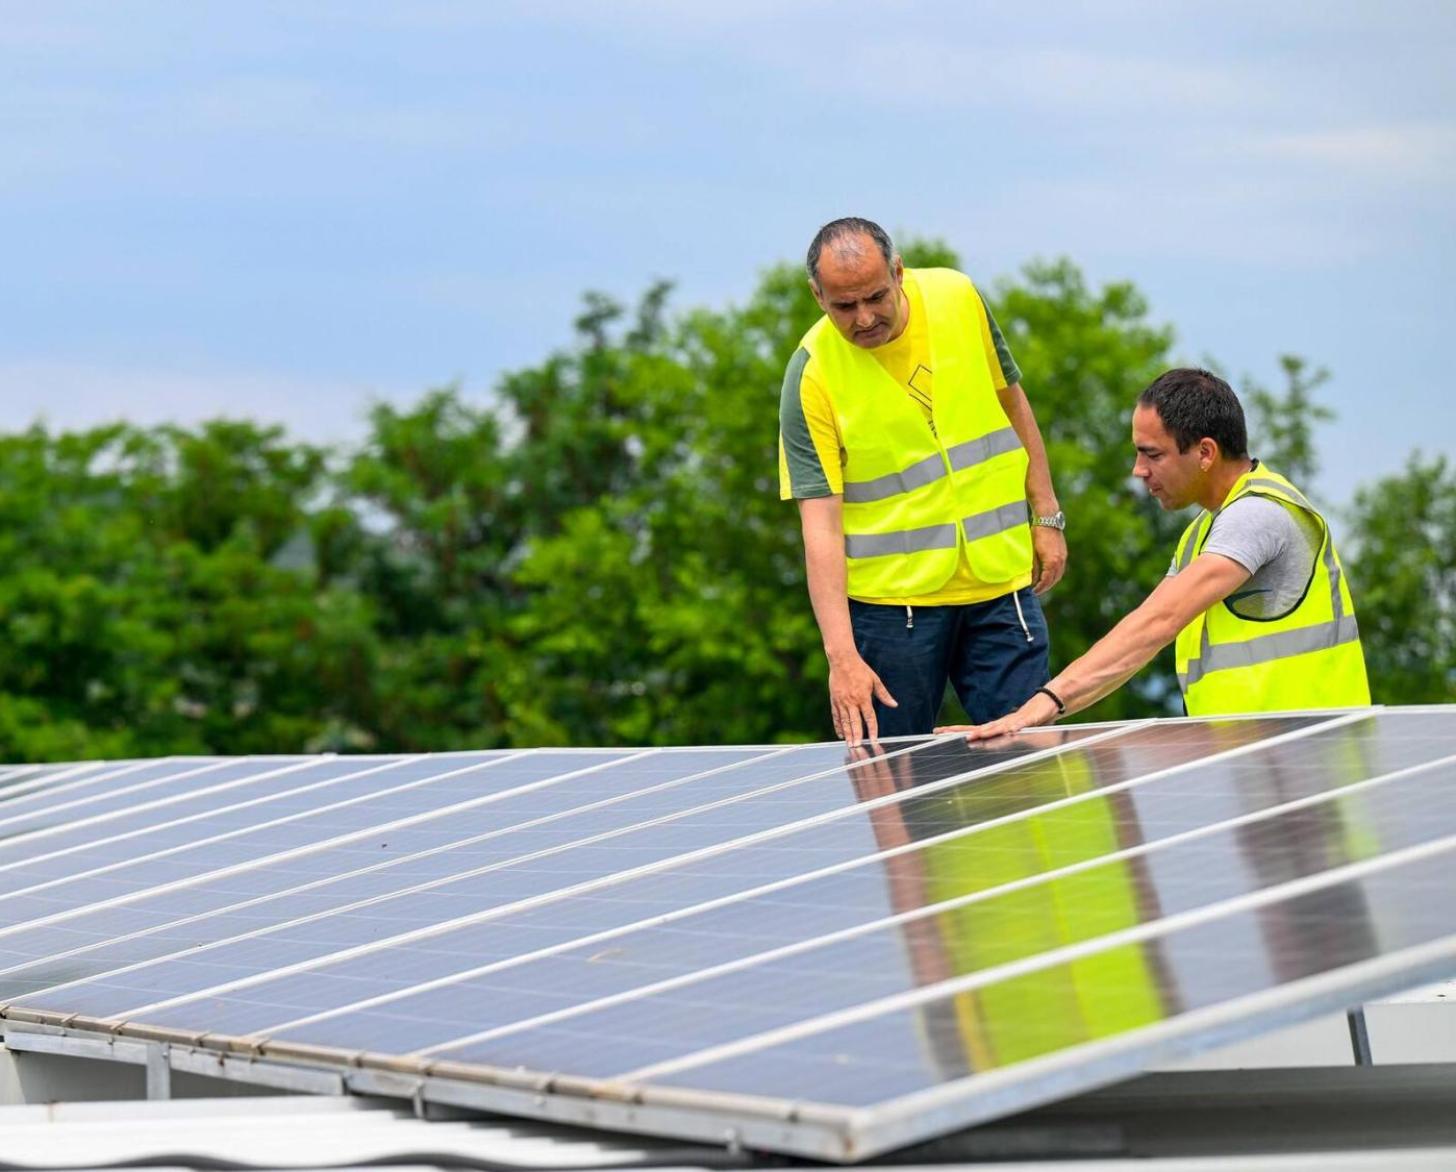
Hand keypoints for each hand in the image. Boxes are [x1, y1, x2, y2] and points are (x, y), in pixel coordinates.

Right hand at [828, 653, 896, 744]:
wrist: (842, 660)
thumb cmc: (860, 669)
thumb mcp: (875, 680)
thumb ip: (884, 694)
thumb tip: (894, 705)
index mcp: (863, 697)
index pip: (869, 717)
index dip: (872, 729)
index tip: (874, 740)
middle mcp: (852, 701)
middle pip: (855, 722)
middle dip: (857, 736)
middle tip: (858, 747)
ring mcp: (841, 701)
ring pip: (845, 721)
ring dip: (848, 734)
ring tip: (850, 745)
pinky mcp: (834, 700)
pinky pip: (836, 716)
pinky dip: (838, 726)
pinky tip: (841, 735)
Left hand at [935, 691, 1059, 740]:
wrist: (1046, 703)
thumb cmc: (1027, 719)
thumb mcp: (1010, 730)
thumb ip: (999, 735)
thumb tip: (983, 741)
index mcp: (995, 727)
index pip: (972, 729)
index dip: (955, 731)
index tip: (938, 731)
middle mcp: (1001, 723)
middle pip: (978, 728)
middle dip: (960, 731)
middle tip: (942, 732)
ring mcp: (1014, 721)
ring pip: (997, 727)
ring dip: (986, 732)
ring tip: (974, 736)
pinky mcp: (1028, 721)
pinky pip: (1021, 724)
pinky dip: (1015, 727)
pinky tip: (1011, 731)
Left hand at [1031, 525, 1066, 594]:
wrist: (1048, 520)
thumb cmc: (1037, 535)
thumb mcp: (1032, 552)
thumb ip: (1033, 567)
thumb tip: (1031, 580)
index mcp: (1051, 562)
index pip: (1046, 580)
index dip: (1040, 588)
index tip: (1034, 591)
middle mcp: (1060, 560)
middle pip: (1054, 579)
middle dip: (1046, 586)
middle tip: (1037, 590)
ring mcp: (1063, 556)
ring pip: (1059, 574)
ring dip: (1051, 581)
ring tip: (1042, 584)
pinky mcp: (1063, 553)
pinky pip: (1060, 568)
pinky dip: (1055, 574)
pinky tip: (1048, 574)